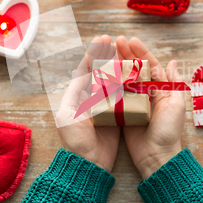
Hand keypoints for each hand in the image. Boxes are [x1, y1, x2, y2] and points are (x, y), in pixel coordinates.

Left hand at [55, 35, 119, 172]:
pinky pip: (123, 94)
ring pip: (113, 80)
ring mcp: (105, 106)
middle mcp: (91, 98)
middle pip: (100, 71)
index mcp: (77, 96)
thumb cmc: (75, 139)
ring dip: (118, 64)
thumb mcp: (68, 113)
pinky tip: (134, 71)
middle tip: (114, 40)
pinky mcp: (118, 115)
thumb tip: (82, 71)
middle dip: (106, 54)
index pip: (85, 69)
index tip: (101, 39)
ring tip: (125, 50)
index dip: (93, 53)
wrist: (89, 163)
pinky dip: (128, 82)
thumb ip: (75, 91)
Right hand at [116, 36, 185, 179]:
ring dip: (115, 64)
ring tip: (106, 50)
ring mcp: (133, 102)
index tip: (131, 39)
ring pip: (123, 78)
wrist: (156, 157)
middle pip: (134, 68)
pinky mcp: (122, 112)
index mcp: (160, 89)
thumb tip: (173, 61)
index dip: (140, 51)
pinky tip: (100, 72)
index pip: (150, 65)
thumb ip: (174, 83)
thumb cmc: (168, 131)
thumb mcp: (176, 106)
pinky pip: (114, 94)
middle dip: (125, 53)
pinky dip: (108, 82)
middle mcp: (146, 93)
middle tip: (115, 40)